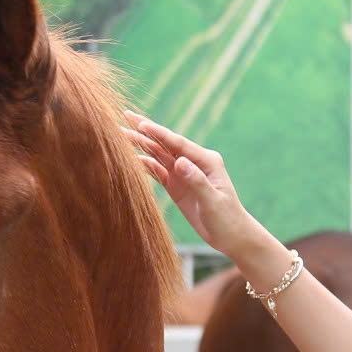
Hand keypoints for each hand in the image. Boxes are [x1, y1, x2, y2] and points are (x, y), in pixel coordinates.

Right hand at [127, 114, 272, 264]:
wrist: (231, 235)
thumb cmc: (227, 218)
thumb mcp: (213, 201)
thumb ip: (197, 181)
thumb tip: (180, 162)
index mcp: (206, 160)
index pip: (178, 143)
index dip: (158, 133)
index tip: (140, 124)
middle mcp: (193, 162)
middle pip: (165, 144)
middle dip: (144, 131)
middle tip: (124, 115)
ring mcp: (183, 172)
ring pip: (158, 155)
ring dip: (140, 145)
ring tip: (120, 135)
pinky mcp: (176, 185)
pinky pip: (157, 171)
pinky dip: (143, 164)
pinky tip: (129, 157)